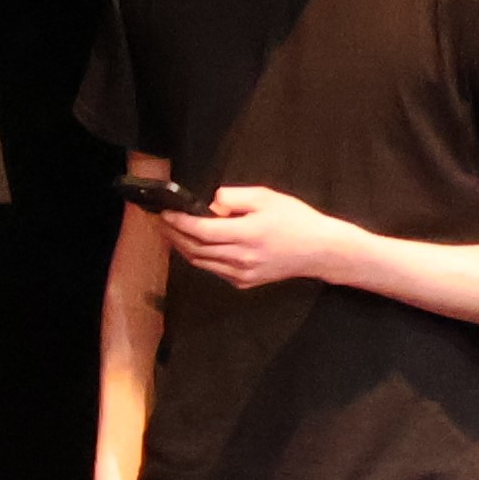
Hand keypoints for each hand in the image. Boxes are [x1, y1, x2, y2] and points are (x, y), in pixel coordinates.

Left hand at [154, 183, 344, 291]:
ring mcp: (241, 274)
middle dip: (173, 235)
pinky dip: (199, 258)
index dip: (179, 222)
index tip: (164, 213)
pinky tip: (193, 246)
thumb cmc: (295, 219)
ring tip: (170, 233)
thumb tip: (210, 205)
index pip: (201, 231)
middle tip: (159, 221)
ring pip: (201, 262)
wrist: (319, 250)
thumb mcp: (266, 197)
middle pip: (195, 249)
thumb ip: (233, 198)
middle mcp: (241, 258)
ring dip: (182, 248)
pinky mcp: (244, 283)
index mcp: (247, 234)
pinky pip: (214, 270)